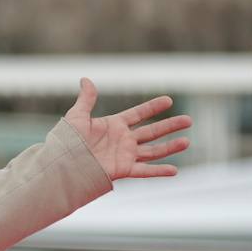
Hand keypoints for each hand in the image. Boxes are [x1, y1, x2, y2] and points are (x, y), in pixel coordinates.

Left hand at [64, 77, 190, 180]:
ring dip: (170, 147)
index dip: (152, 107)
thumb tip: (85, 79)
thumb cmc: (67, 140)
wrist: (62, 163)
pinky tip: (175, 170)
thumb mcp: (77, 117)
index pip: (137, 114)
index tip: (169, 100)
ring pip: (152, 151)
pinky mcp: (123, 170)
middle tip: (189, 120)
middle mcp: (122, 140)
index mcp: (113, 126)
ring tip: (187, 141)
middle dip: (170, 126)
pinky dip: (159, 171)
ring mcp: (124, 155)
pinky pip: (144, 171)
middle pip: (151, 132)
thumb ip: (86, 99)